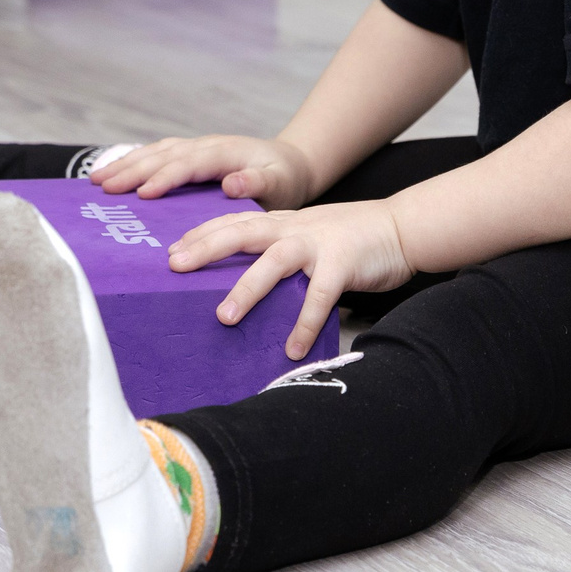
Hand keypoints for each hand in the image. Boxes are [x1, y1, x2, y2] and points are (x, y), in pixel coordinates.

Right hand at [92, 133, 319, 208]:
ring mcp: (196, 147)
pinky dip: (133, 161)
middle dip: (131, 170)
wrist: (291, 164)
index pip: (188, 164)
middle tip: (102, 188)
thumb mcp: (281, 184)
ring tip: (96, 180)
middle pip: (163, 155)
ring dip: (125, 164)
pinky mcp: (191, 154)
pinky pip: (158, 155)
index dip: (165, 178)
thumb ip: (258, 184)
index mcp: (226, 152)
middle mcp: (206, 145)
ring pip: (155, 152)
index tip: (142, 195)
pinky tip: (113, 171)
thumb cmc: (285, 179)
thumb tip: (231, 183)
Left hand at [168, 199, 414, 359]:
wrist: (400, 228)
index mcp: (281, 223)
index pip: (233, 222)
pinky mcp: (343, 264)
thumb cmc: (349, 238)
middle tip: (175, 266)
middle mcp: (293, 229)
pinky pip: (320, 297)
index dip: (201, 233)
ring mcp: (318, 245)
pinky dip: (305, 323)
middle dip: (206, 248)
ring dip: (247, 289)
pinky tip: (292, 349)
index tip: (170, 251)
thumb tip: (242, 282)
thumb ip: (277, 249)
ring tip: (224, 318)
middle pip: (241, 232)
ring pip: (274, 262)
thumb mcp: (306, 235)